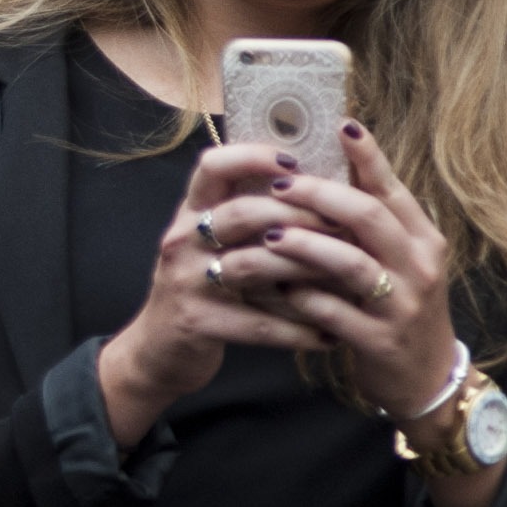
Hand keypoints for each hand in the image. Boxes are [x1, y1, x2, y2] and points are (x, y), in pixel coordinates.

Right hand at [97, 139, 348, 443]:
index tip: (295, 162)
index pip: (213, 166)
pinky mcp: (196, 322)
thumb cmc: (201, 287)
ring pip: (254, 265)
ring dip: (307, 269)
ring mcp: (186, 281)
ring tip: (348, 276)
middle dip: (299, 215)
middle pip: (242, 212)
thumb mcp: (211, 243)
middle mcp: (182, 240)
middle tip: (343, 224)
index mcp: (190, 212)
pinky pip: (257, 323)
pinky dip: (297, 330)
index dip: (254, 157)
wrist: (159, 348)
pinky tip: (328, 336)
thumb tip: (313, 182)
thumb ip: (247, 213)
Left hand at [218, 120, 467, 424]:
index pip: (392, 189)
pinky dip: (304, 297)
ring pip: (352, 264)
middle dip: (321, 195)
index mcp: (422, 238)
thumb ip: (370, 221)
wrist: (424, 378)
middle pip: (370, 217)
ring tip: (269, 234)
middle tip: (279, 181)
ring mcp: (403, 305)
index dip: (367, 157)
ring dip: (306, 245)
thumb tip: (330, 166)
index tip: (340, 125)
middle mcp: (420, 266)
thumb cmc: (398, 305)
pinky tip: (277, 287)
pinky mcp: (380, 340)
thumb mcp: (398, 259)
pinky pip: (336, 313)